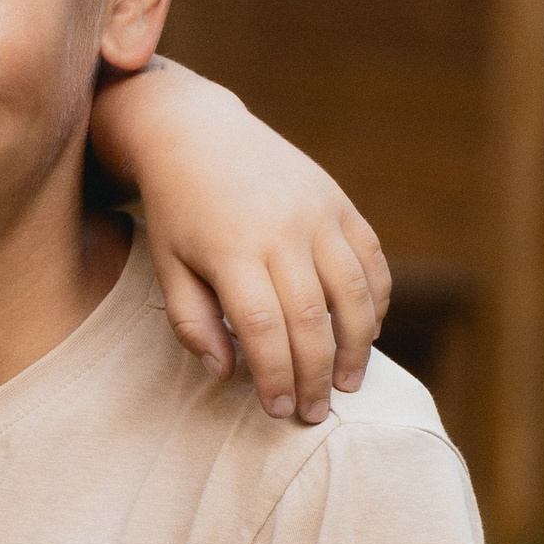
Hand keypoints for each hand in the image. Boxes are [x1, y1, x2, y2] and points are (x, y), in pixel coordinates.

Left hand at [89, 62, 390, 421]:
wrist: (197, 132)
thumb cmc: (176, 209)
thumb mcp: (167, 264)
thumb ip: (191, 321)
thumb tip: (228, 373)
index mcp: (231, 249)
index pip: (264, 329)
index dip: (276, 375)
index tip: (279, 409)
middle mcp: (282, 229)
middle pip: (313, 319)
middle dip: (316, 375)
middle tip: (313, 412)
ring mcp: (318, 212)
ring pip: (355, 293)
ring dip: (357, 346)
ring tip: (346, 383)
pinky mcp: (339, 202)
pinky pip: (371, 260)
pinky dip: (376, 300)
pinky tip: (365, 332)